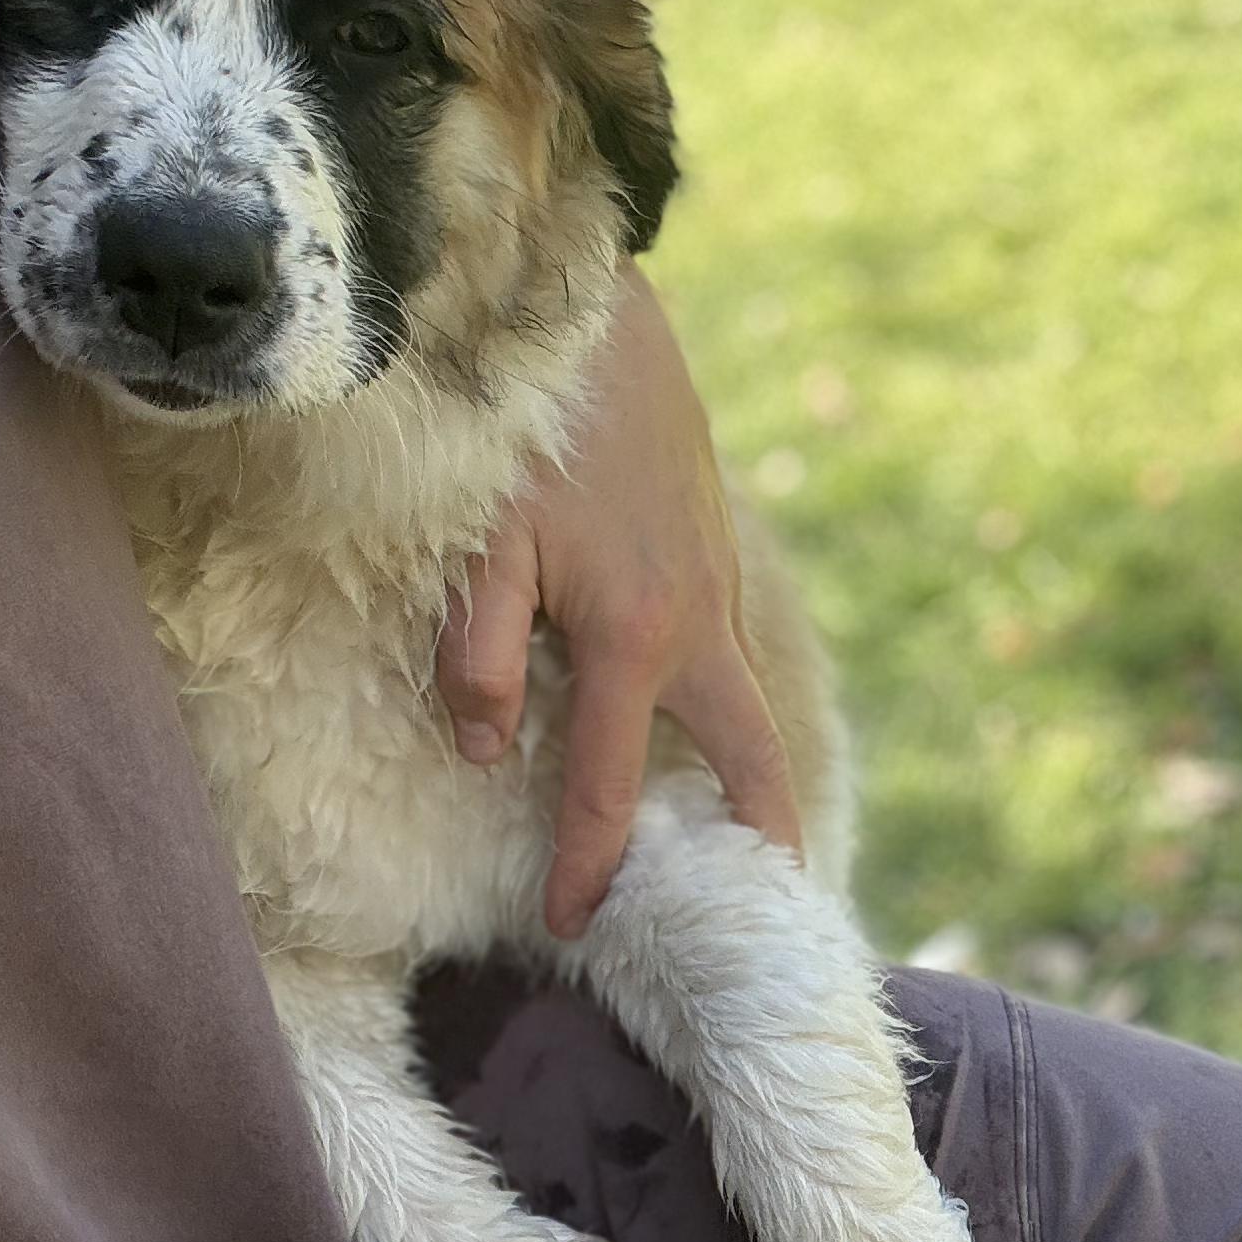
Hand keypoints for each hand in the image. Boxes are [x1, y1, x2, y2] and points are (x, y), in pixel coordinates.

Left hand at [437, 262, 803, 936]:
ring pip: (745, 706)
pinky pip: (728, 655)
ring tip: (733, 837)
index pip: (606, 787)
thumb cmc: (530, 427)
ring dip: (746, 775)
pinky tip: (688, 716)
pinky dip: (724, 709)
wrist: (596, 314)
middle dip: (759, 840)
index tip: (573, 927)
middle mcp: (697, 625)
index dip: (588, 867)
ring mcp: (717, 585)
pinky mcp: (712, 551)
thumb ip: (478, 655)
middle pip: (749, 763)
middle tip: (763, 908)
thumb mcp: (482, 543)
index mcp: (634, 638)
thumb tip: (486, 753)